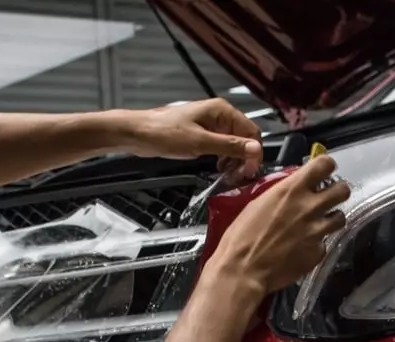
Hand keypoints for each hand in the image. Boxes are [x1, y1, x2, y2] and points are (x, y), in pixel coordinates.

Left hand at [127, 99, 262, 179]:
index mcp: (222, 111)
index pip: (251, 132)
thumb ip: (229, 146)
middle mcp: (219, 115)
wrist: (139, 134)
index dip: (253, 153)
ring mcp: (211, 125)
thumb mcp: (200, 143)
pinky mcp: (203, 134)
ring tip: (228, 175)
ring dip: (235, 161)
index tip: (248, 171)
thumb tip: (255, 149)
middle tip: (238, 177)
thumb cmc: (164, 134)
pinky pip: (222, 147)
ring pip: (234, 145)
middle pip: (244, 139)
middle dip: (244, 159)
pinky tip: (219, 169)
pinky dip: (224, 159)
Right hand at [205, 155, 350, 295]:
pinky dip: (316, 245)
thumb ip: (282, 194)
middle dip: (337, 192)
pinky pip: (325, 243)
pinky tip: (302, 248)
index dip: (326, 167)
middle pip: (343, 190)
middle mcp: (309, 207)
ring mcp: (317, 231)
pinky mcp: (318, 252)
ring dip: (331, 219)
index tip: (323, 172)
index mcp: (292, 189)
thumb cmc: (241, 236)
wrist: (243, 269)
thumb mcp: (258, 203)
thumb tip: (293, 190)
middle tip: (328, 198)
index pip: (325, 164)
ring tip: (318, 225)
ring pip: (341, 217)